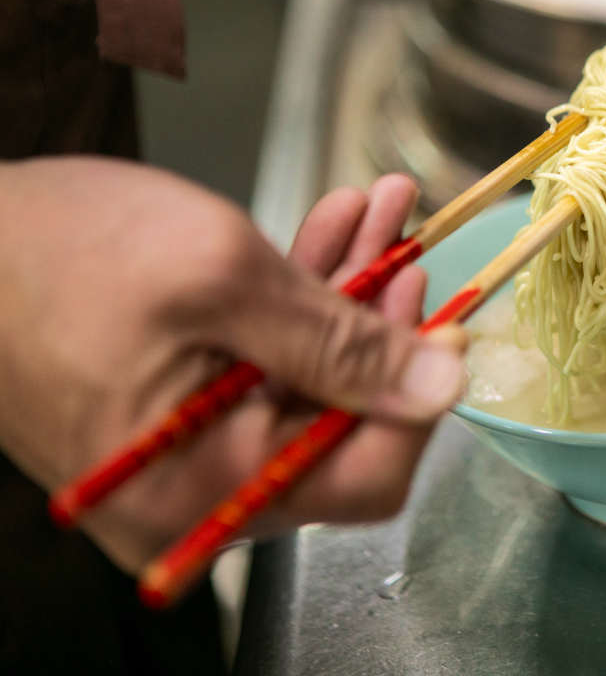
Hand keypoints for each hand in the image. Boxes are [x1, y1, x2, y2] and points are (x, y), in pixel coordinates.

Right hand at [0, 157, 465, 571]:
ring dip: (349, 292)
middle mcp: (196, 490)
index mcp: (204, 486)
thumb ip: (339, 344)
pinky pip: (261, 363)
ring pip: (307, 378)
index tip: (448, 324)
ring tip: (381, 213)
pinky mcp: (176, 411)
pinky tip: (333, 230)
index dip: (419, 400)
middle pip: (339, 418)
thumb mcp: (221, 280)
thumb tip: (438, 386)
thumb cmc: (57, 252)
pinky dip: (298, 299)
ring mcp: (185, 452)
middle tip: (412, 245)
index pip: (364, 475)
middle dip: (385, 321)